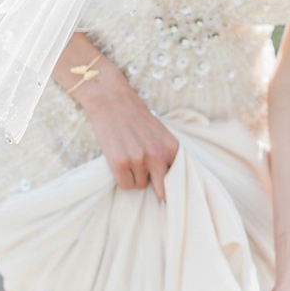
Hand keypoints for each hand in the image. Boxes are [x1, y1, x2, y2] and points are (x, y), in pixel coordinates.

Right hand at [80, 60, 179, 198]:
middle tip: (146, 177)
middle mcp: (157, 155)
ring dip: (135, 177)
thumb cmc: (136, 117)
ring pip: (140, 186)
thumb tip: (167, 180)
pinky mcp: (120, 163)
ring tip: (129, 158)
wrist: (113, 101)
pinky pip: (125, 185)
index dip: (167, 180)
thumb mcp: (160, 133)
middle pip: (161, 189)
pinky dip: (122, 178)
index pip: (176, 177)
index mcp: (171, 147)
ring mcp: (138, 159)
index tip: (162, 182)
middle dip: (154, 186)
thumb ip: (166, 154)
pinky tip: (120, 163)